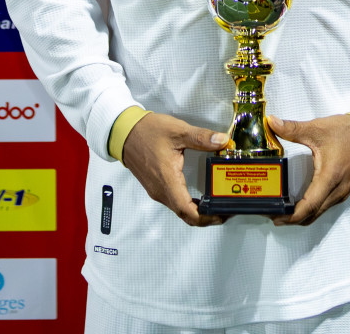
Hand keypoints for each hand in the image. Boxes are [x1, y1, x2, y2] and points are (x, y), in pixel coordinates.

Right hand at [121, 112, 229, 226]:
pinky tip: (200, 196)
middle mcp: (161, 191)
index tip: (222, 214)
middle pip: (186, 214)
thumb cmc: (147, 132)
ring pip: (180, 209)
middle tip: (225, 209)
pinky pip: (175, 202)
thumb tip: (222, 141)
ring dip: (198, 211)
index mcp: (167, 180)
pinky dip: (189, 204)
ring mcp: (157, 190)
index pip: (187, 211)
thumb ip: (201, 137)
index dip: (206, 218)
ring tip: (216, 203)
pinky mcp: (156, 187)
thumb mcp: (177, 131)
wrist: (124, 132)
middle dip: (207, 216)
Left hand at [268, 113, 349, 226]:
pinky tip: (298, 201)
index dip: (291, 216)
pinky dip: (310, 209)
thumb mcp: (318, 128)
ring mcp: (342, 193)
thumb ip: (292, 128)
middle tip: (272, 212)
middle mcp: (337, 191)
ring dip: (301, 215)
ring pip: (318, 212)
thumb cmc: (348, 132)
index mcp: (330, 178)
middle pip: (312, 215)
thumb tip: (272, 122)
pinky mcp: (343, 191)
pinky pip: (324, 206)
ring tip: (281, 208)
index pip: (309, 206)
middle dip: (291, 218)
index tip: (274, 216)